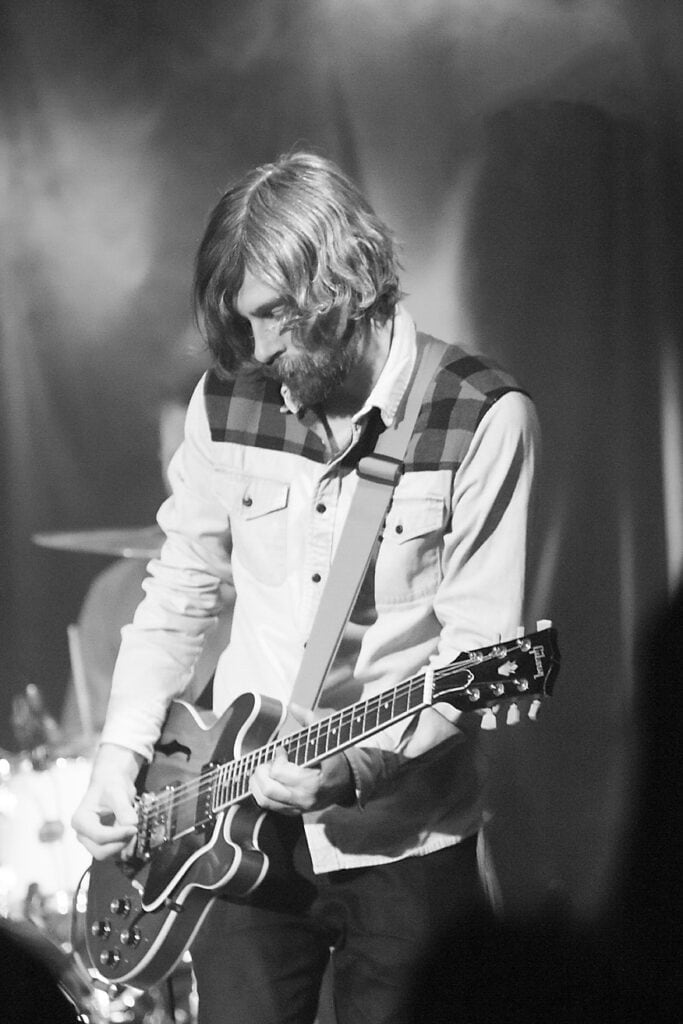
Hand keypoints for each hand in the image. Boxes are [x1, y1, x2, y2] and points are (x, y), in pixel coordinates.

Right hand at [72, 743, 141, 859]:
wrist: (111, 783)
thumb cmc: (110, 784)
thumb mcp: (117, 792)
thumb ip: (124, 809)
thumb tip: (131, 824)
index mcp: (80, 820)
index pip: (100, 836)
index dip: (119, 835)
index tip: (134, 828)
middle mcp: (83, 833)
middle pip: (101, 851)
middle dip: (120, 843)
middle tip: (134, 829)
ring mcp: (91, 840)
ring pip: (107, 854)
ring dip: (123, 845)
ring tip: (131, 828)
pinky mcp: (100, 843)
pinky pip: (112, 853)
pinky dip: (123, 847)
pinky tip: (130, 833)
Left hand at [249, 704, 354, 814]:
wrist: (348, 783)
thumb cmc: (336, 759)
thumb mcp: (328, 737)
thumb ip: (310, 720)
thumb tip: (292, 706)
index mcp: (314, 782)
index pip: (280, 772)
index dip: (277, 756)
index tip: (282, 749)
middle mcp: (304, 798)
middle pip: (268, 788)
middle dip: (262, 771)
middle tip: (269, 760)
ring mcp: (298, 807)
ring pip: (264, 799)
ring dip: (257, 781)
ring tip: (265, 769)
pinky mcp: (293, 811)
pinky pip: (268, 805)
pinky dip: (261, 791)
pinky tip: (266, 779)